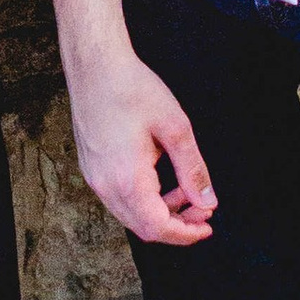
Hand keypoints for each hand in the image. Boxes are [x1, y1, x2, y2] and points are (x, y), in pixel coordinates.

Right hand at [66, 48, 216, 247]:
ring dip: (160, 213)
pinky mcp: (92, 169)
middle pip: (143, 228)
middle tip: (202, 212)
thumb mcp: (175, 128)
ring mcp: (95, 178)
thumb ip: (192, 170)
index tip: (206, 227)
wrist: (95, 66)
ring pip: (131, 215)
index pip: (158, 227)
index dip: (186, 234)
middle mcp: (105, 185)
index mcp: (127, 179)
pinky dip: (144, 200)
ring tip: (186, 194)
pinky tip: (162, 181)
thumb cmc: (132, 89)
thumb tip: (207, 202)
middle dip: (176, 226)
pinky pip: (119, 199)